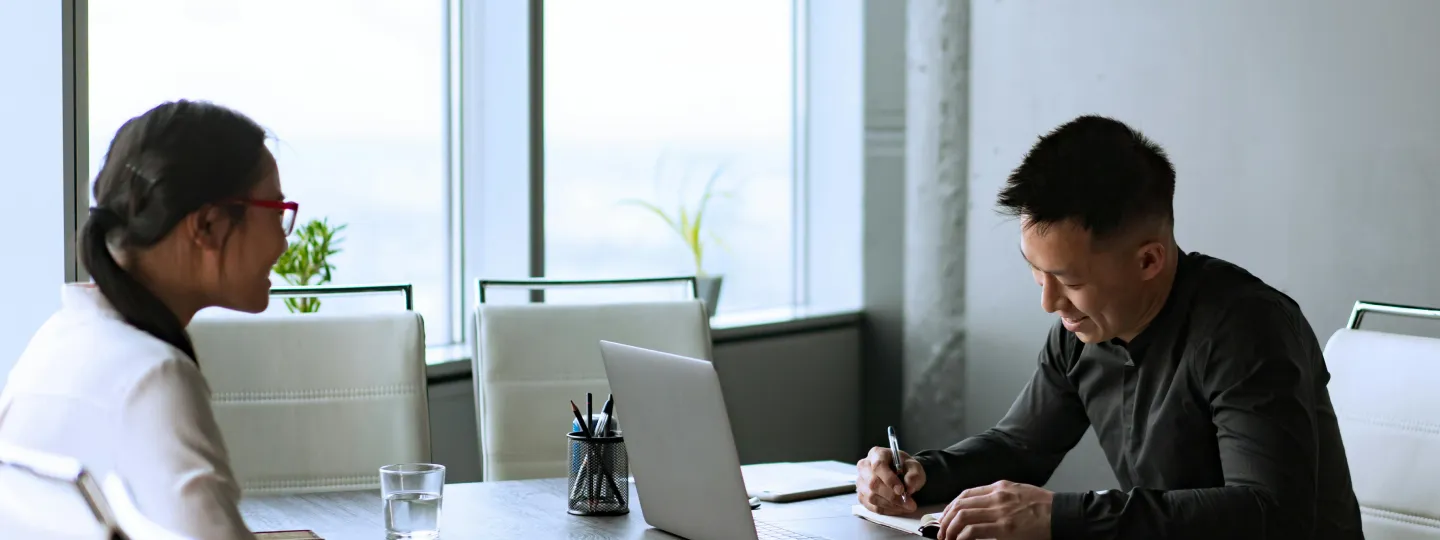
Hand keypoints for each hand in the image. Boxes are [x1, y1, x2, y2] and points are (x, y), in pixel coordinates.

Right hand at [856, 446, 924, 514]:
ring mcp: (861, 482)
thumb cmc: (906, 468)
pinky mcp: (861, 495)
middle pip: (873, 483)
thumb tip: (909, 487)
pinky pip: (871, 506)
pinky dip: (886, 510)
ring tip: (906, 506)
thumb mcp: (915, 467)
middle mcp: (864, 466)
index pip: (878, 466)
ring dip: (891, 505)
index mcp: (877, 454)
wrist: (902, 475)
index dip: (889, 479)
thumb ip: (914, 475)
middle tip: (909, 503)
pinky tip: (898, 508)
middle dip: (892, 496)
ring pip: (871, 497)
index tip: (902, 490)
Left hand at [936, 480, 1051, 539]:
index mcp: (999, 487)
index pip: (966, 494)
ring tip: (947, 539)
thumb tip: (983, 508)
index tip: (946, 517)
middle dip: (946, 519)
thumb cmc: (1045, 507)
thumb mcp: (1019, 493)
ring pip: (963, 516)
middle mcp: (996, 496)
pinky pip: (974, 530)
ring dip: (950, 529)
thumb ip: (1001, 498)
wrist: (1062, 515)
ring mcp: (1000, 511)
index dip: (951, 506)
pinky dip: (962, 537)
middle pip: (960, 505)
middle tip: (942, 532)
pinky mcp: (1004, 527)